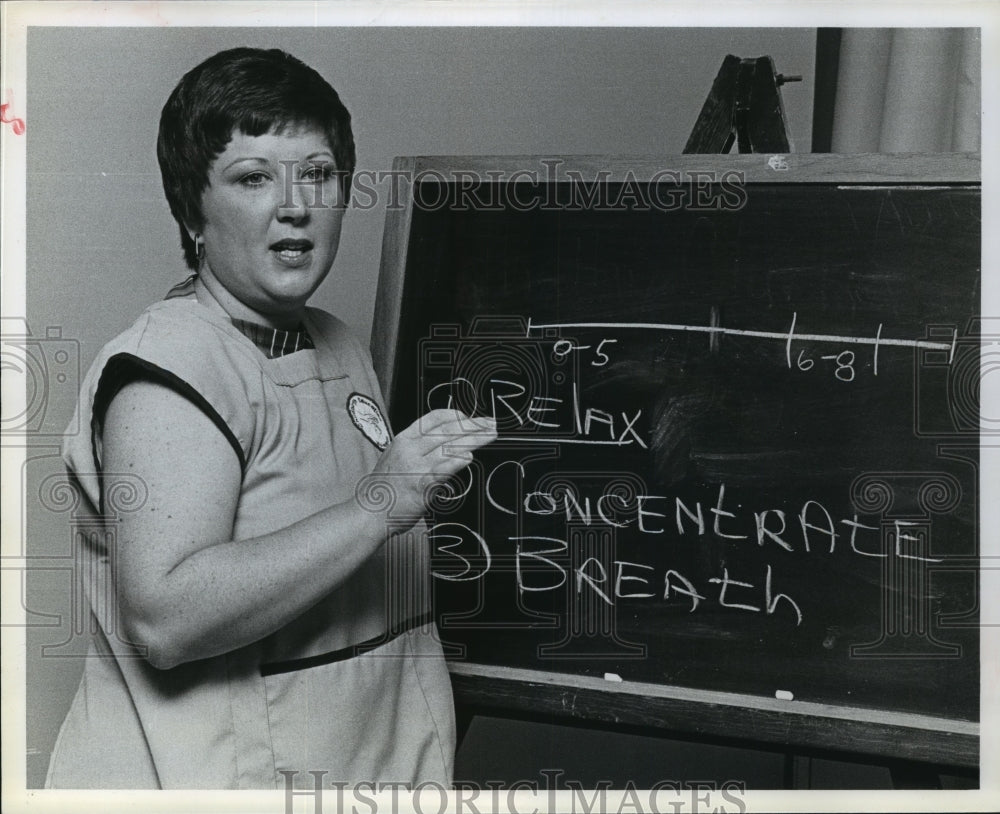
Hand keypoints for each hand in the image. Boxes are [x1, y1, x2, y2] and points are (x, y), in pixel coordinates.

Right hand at [365, 409, 496, 522]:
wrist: (370, 511)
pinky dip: (457, 462)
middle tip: (489, 424)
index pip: (434, 418)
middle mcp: (410, 449)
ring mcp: (416, 467)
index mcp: (404, 438)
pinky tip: (469, 457)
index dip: (457, 415)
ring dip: (474, 440)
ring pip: (450, 447)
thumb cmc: (386, 486)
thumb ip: (420, 446)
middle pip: (447, 431)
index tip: (472, 418)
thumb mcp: (397, 455)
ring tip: (489, 436)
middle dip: (473, 425)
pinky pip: (443, 470)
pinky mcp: (422, 486)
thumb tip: (448, 439)